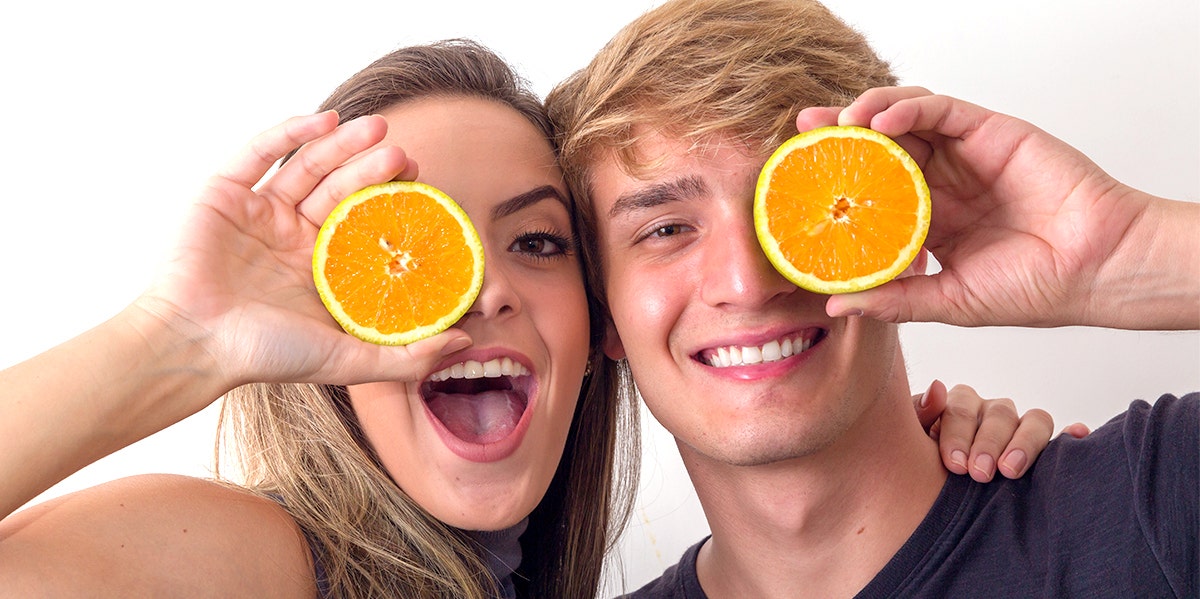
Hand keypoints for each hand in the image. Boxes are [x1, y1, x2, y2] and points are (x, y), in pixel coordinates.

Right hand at [136, 112, 470, 389]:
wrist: (192, 345)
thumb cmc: (264, 356)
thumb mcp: (346, 360)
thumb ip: (406, 355)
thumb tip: (466, 340)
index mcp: (322, 269)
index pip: (368, 226)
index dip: (395, 206)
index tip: (426, 192)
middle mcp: (293, 237)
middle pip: (342, 190)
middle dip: (375, 171)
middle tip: (407, 157)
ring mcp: (259, 213)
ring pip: (309, 167)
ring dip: (344, 145)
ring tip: (379, 130)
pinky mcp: (225, 193)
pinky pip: (259, 153)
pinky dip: (290, 132)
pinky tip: (324, 121)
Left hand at [796, 87, 1199, 329]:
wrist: (1094, 270)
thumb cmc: (1033, 289)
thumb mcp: (948, 301)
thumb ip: (894, 299)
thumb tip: (835, 306)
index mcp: (928, 221)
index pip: (870, 192)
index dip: (834, 184)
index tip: (795, 185)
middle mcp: (941, 184)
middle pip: (878, 149)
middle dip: (837, 139)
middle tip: (800, 133)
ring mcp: (964, 156)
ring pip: (903, 120)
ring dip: (864, 115)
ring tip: (834, 122)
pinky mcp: (989, 131)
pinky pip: (939, 109)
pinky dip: (906, 106)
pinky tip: (881, 119)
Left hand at [914, 380, 1087, 480]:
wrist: (925, 500)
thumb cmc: (916, 465)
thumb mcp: (908, 441)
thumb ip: (918, 415)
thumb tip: (938, 388)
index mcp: (958, 406)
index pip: (962, 406)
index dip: (958, 433)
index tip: (954, 464)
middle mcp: (991, 414)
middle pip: (999, 413)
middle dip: (989, 443)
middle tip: (980, 474)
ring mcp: (1020, 430)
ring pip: (1034, 420)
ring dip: (1025, 443)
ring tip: (1011, 471)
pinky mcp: (1043, 450)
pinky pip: (1063, 436)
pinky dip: (1072, 434)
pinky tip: (1078, 435)